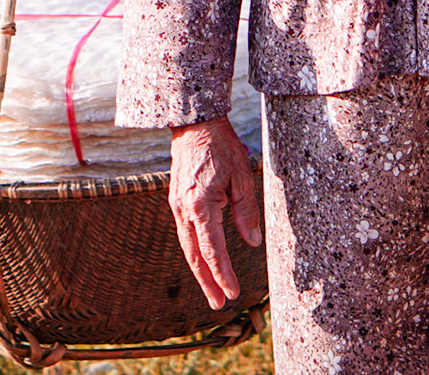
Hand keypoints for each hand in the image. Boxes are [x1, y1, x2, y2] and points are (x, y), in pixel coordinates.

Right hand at [169, 116, 261, 309]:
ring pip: (188, 247)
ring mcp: (177, 206)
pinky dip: (194, 251)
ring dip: (200, 270)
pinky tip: (203, 261)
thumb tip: (252, 242)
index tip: (232, 292)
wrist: (194, 125)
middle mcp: (184, 210)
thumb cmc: (221, 147)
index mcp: (201, 206)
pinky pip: (185, 233)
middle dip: (207, 282)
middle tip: (218, 304)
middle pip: (195, 256)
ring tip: (212, 290)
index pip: (213, 250)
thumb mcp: (241, 177)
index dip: (223, 273)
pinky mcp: (176, 201)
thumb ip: (246, 211)